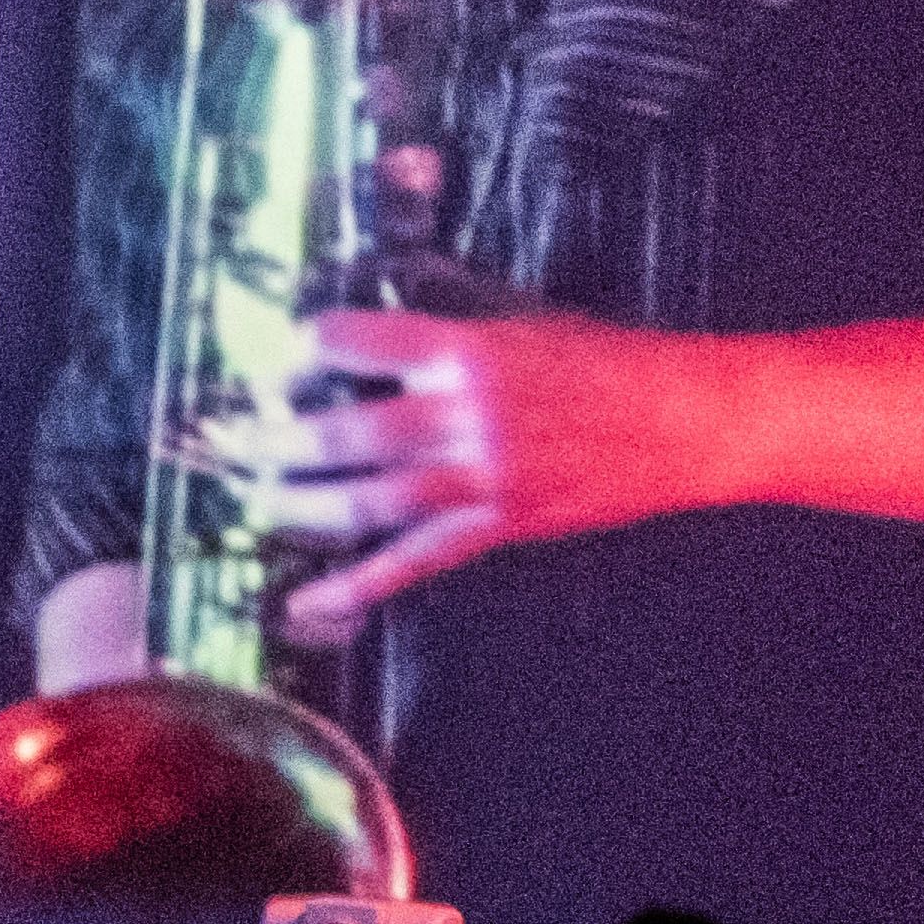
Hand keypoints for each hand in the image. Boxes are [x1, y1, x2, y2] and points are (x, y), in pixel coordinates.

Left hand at [180, 306, 734, 642]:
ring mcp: (482, 476)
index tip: (278, 365)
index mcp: (466, 349)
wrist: (689, 417)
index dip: (300, 352)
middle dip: (275, 440)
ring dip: (299, 505)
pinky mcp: (500, 524)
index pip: (354, 341)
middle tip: (233, 444)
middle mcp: (465, 413)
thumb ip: (450, 330)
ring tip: (259, 502)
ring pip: (366, 500)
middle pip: (344, 432)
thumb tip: (380, 333)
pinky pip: (414, 561)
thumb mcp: (524, 323)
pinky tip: (310, 600)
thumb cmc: (615, 364)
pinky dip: (357, 585)